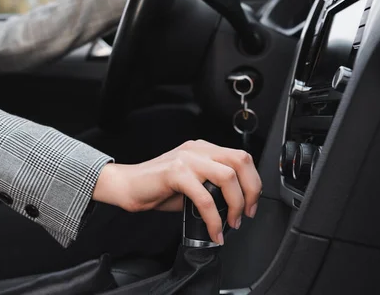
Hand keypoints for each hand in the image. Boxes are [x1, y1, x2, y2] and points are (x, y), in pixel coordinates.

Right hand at [93, 140, 261, 244]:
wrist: (126, 186)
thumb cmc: (156, 187)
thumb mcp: (191, 183)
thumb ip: (212, 186)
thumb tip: (233, 207)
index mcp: (203, 149)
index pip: (242, 157)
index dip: (253, 182)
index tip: (251, 205)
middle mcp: (198, 149)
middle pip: (241, 161)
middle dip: (251, 191)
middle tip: (246, 214)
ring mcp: (187, 159)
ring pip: (227, 177)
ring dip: (235, 204)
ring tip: (230, 223)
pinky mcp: (176, 172)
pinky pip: (205, 197)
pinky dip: (213, 218)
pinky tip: (213, 230)